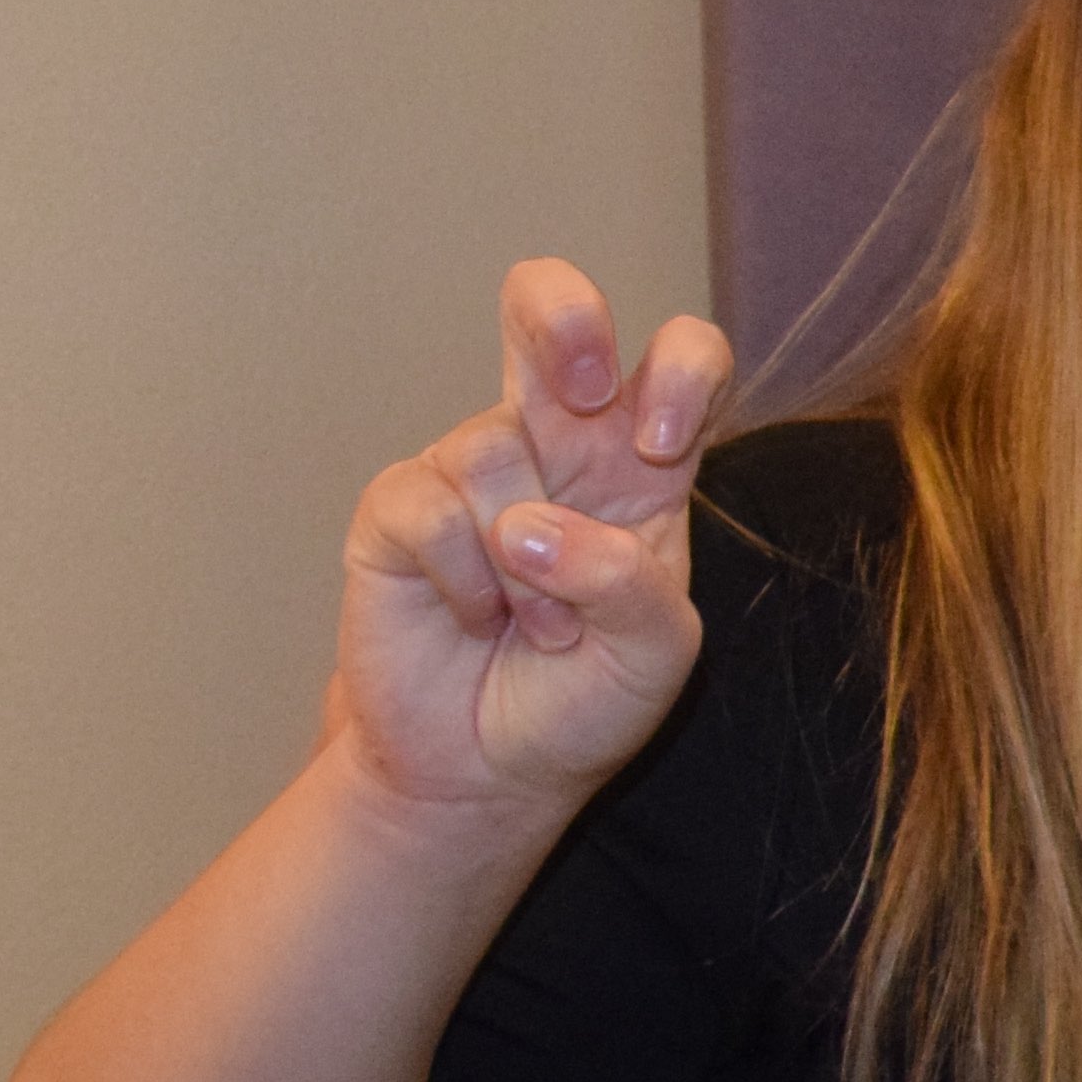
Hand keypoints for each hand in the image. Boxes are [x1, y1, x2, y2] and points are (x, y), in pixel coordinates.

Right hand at [324, 260, 732, 813]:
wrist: (489, 773)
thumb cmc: (584, 701)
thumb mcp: (654, 654)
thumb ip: (627, 582)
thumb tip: (530, 528)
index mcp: (644, 462)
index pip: (683, 358)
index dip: (682, 369)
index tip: (662, 443)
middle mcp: (558, 446)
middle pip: (550, 309)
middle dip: (564, 316)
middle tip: (580, 393)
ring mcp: (473, 469)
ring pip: (491, 450)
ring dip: (521, 562)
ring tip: (534, 627)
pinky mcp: (398, 508)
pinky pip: (425, 505)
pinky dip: (459, 577)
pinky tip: (471, 617)